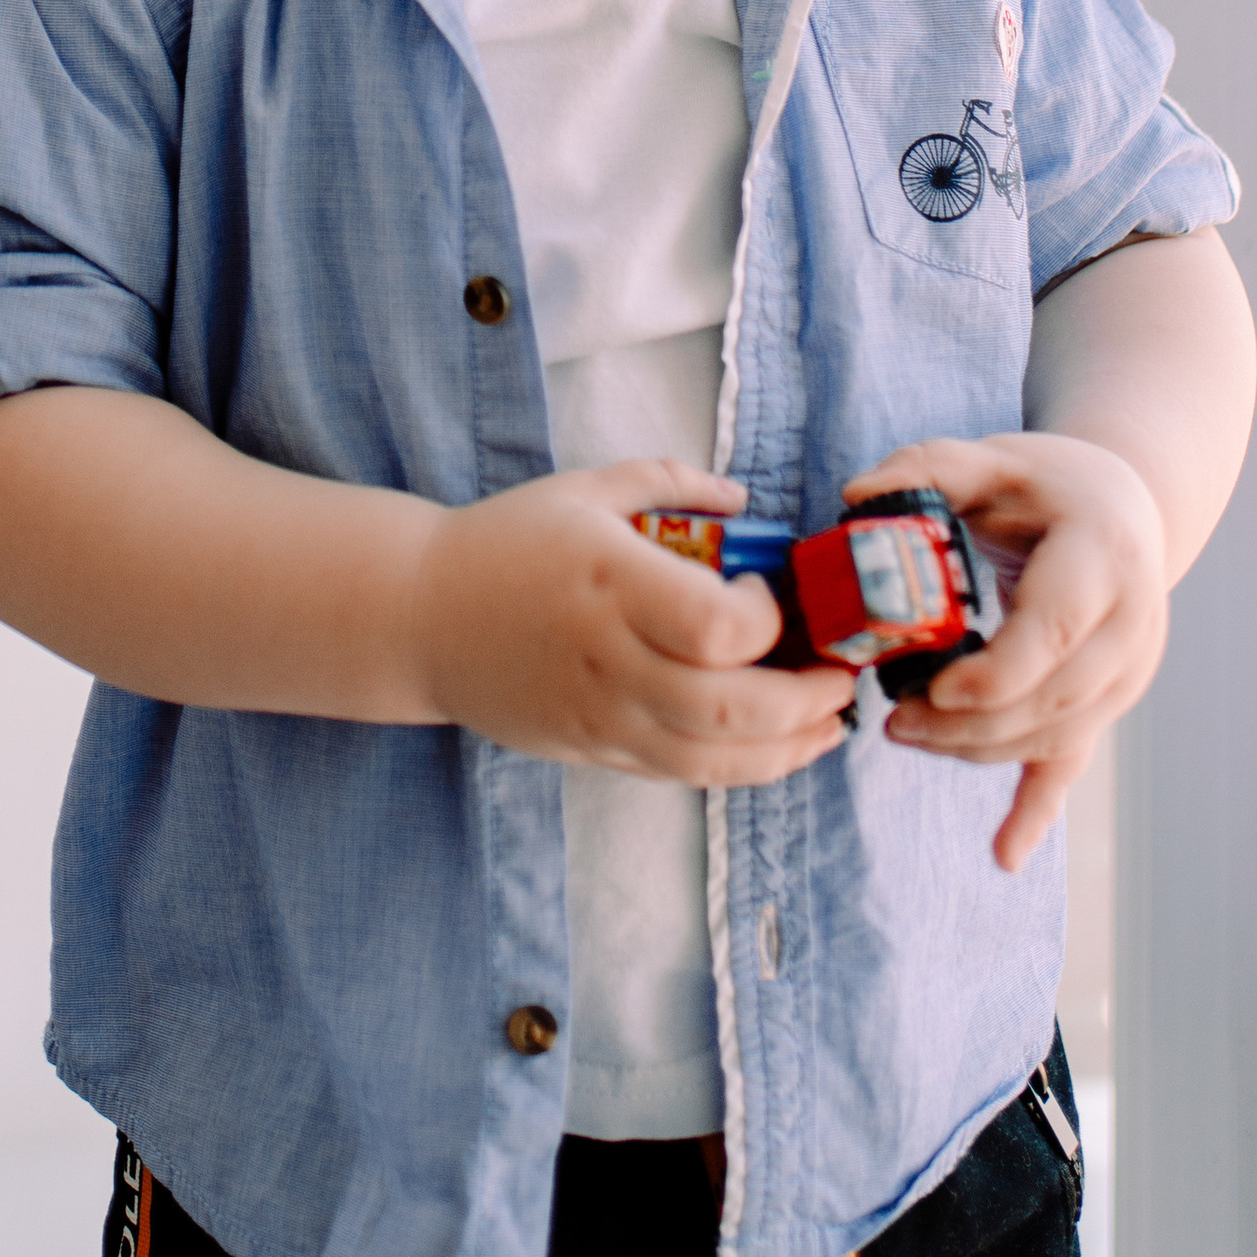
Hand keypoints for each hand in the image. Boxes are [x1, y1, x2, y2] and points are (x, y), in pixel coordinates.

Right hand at [410, 461, 855, 781]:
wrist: (419, 616)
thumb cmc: (505, 543)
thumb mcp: (584, 488)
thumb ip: (669, 482)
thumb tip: (742, 497)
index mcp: (609, 580)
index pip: (714, 626)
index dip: (766, 620)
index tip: (771, 596)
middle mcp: (608, 657)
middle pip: (729, 709)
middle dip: (806, 701)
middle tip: (838, 675)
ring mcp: (598, 715)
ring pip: (713, 759)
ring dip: (789, 748)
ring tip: (826, 722)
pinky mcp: (592, 750)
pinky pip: (681, 774)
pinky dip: (740, 768)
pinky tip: (777, 747)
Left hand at [849, 433, 1166, 871]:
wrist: (1125, 506)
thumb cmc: (1049, 482)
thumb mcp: (995, 455)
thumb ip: (927, 467)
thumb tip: (854, 498)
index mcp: (1105, 555)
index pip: (1059, 629)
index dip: (1000, 671)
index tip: (936, 687)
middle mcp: (1133, 622)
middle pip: (1054, 697)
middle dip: (971, 722)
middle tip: (893, 719)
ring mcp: (1128, 671)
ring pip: (1056, 735)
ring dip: (978, 749)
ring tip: (903, 732)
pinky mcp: (1110, 702)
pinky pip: (1075, 763)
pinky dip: (1036, 810)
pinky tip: (1003, 853)